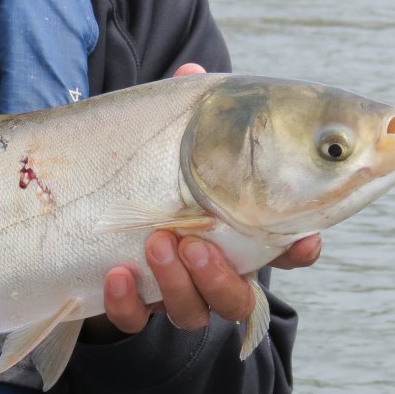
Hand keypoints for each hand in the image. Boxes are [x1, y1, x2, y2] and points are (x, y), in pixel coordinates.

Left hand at [83, 63, 320, 340]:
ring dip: (178, 284)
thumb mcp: (172, 142)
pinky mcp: (132, 305)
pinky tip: (117, 276)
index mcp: (236, 233)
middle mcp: (211, 271)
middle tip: (198, 242)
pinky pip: (134, 320)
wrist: (91, 214)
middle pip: (237, 299)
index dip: (298, 250)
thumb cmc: (152, 173)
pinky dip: (127, 304)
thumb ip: (188, 116)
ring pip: (192, 313)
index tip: (303, 239)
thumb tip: (192, 73)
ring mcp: (173, 292)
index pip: (284, 250)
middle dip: (222, 277)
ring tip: (157, 243)